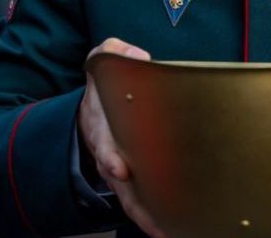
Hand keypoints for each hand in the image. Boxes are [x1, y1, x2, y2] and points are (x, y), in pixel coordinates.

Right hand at [79, 38, 166, 237]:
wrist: (94, 106)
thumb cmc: (106, 84)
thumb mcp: (102, 58)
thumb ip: (114, 51)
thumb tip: (137, 55)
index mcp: (101, 125)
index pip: (104, 144)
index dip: (111, 156)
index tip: (121, 169)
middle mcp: (109, 154)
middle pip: (120, 185)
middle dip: (136, 205)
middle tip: (156, 222)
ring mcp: (120, 171)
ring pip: (133, 200)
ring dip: (149, 219)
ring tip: (170, 233)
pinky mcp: (135, 179)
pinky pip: (144, 201)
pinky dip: (156, 217)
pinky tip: (176, 228)